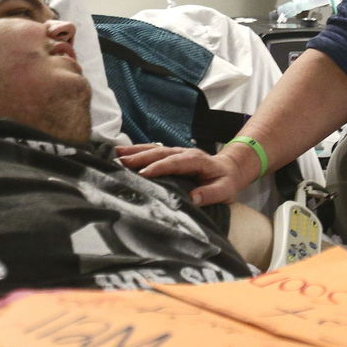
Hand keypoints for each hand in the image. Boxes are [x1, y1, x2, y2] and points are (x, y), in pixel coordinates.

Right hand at [115, 144, 246, 205]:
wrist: (230, 167)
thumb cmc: (226, 180)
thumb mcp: (225, 190)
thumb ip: (211, 194)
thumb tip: (194, 197)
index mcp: (196, 161)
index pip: (175, 163)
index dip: (159, 168)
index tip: (143, 174)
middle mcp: (184, 153)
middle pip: (160, 153)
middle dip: (140, 157)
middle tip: (121, 162)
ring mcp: (176, 152)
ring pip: (154, 149)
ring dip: (135, 151)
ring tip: (116, 154)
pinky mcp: (171, 154)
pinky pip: (153, 151)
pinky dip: (137, 151)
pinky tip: (123, 153)